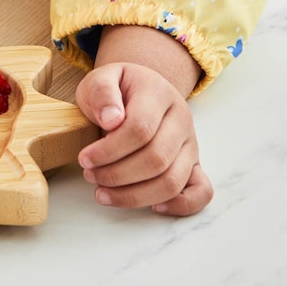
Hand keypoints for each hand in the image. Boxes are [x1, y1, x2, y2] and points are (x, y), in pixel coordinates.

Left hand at [75, 61, 212, 215]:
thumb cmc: (117, 88)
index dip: (110, 150)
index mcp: (159, 93)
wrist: (139, 90)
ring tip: (103, 193)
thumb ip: (102, 92)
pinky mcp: (194, 164)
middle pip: (156, 159)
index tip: (84, 158)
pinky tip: (152, 207)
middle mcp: (181, 118)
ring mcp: (191, 143)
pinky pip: (202, 191)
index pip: (140, 128)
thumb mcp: (101, 78)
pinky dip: (181, 205)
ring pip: (172, 180)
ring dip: (135, 195)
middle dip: (117, 175)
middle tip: (90, 175)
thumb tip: (111, 120)